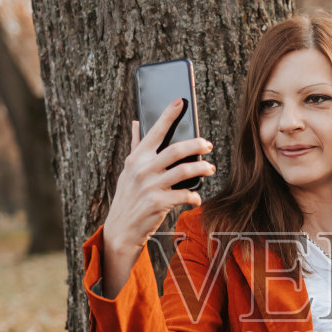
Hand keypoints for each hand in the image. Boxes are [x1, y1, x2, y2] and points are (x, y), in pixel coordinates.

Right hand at [103, 98, 216, 256]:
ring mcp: (150, 186)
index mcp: (136, 158)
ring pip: (184, 171)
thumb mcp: (128, 170)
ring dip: (201, 169)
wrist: (121, 229)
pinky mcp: (158, 203)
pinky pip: (184, 195)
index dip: (168, 115)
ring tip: (210, 169)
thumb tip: (137, 122)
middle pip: (175, 150)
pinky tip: (197, 197)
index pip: (154, 131)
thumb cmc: (128, 197)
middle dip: (196, 145)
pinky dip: (194, 196)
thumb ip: (136, 146)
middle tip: (208, 145)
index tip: (180, 102)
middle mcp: (142, 169)